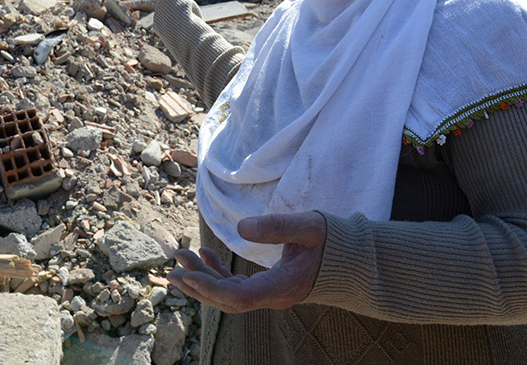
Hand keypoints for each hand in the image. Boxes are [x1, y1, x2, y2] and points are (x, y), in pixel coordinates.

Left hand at [168, 212, 325, 312]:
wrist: (353, 260)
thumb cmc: (334, 241)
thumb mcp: (309, 227)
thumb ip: (277, 226)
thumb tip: (240, 226)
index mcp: (282, 287)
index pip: (239, 297)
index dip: (210, 288)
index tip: (186, 275)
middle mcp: (273, 297)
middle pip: (228, 300)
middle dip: (198, 283)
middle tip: (173, 265)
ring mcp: (270, 294)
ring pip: (229, 294)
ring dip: (204, 278)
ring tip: (183, 258)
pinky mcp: (269, 286)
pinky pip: (237, 287)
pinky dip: (219, 274)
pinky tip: (206, 256)